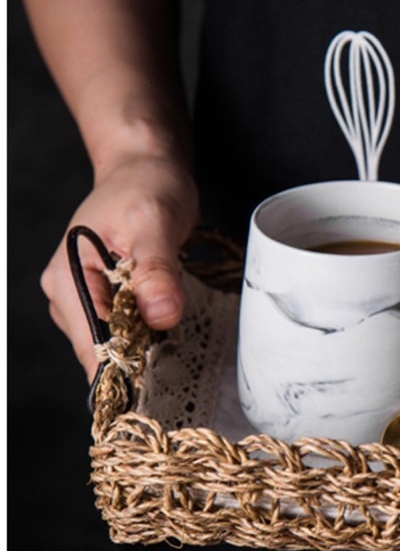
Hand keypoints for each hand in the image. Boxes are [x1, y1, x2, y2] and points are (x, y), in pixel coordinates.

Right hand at [41, 153, 199, 378]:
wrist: (145, 169)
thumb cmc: (146, 187)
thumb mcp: (156, 222)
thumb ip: (156, 268)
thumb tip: (160, 314)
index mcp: (67, 279)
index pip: (91, 345)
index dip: (124, 368)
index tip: (160, 382)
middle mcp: (67, 296)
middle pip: (102, 350)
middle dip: (140, 358)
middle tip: (182, 358)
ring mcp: (84, 300)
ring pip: (116, 343)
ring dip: (147, 346)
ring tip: (179, 337)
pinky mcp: (105, 299)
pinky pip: (125, 330)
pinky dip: (149, 333)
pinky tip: (171, 327)